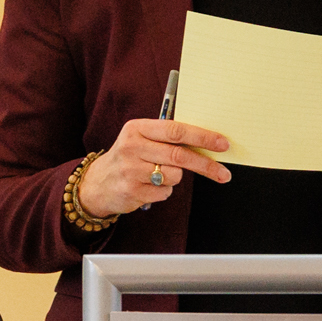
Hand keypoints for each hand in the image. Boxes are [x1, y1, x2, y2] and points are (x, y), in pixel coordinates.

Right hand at [80, 119, 231, 219]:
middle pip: (179, 155)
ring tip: (159, 174)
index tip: (223, 144)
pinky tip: (149, 186)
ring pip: (174, 176)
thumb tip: (208, 142)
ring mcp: (130, 170)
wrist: (97, 184)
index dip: (202, 137)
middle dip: (206, 165)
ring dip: (176, 177)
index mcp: (137, 128)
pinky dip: (164, 191)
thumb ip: (168, 137)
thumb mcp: (142, 138)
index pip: (175, 130)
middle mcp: (132, 147)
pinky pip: (165, 192)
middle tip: (224, 173)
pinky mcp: (132, 191)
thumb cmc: (129, 157)